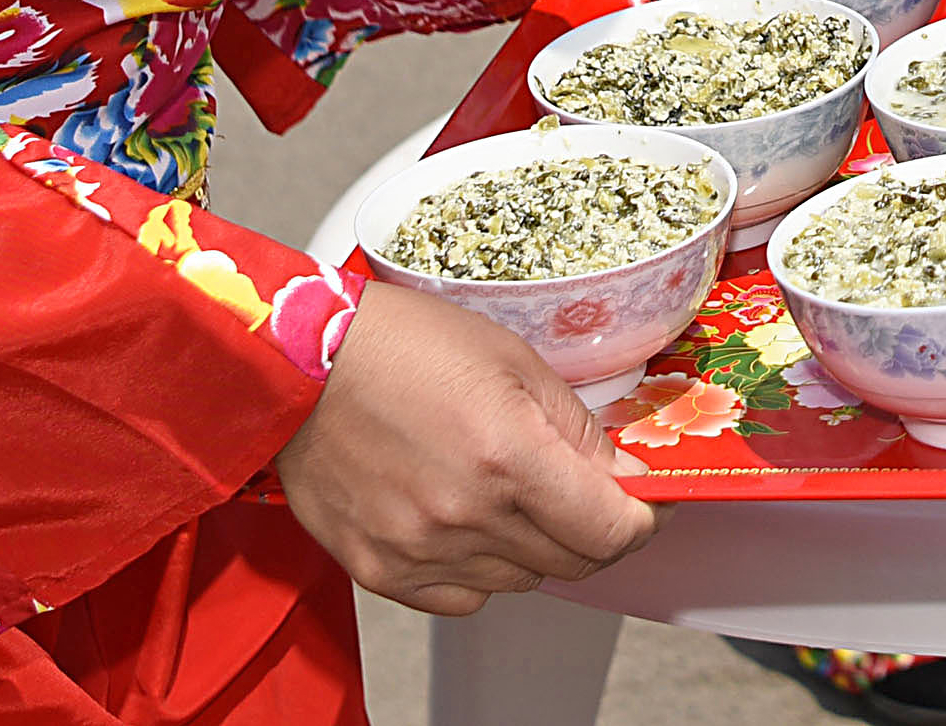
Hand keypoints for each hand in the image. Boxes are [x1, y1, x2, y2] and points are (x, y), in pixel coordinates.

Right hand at [272, 281, 652, 615]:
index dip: (641, 518)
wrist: (302, 365)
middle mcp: (466, 515)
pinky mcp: (380, 571)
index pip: (612, 529)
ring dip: (533, 546)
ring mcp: (420, 550)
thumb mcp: (515, 362)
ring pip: (521, 581)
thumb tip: (625, 478)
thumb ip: (578, 430)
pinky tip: (465, 521)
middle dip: (594, 530)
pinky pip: (462, 599)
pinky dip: (479, 569)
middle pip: (573, 562)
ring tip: (505, 492)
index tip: (643, 503)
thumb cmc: (403, 346)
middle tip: (582, 493)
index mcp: (509, 456)